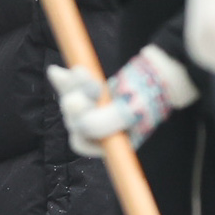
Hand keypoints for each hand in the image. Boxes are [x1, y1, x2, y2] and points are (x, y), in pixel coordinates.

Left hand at [49, 46, 199, 157]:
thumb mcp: (132, 112)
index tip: (88, 109)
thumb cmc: (148, 99)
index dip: (79, 127)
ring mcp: (91, 111)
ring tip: (81, 71)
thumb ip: (109, 121)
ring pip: (70, 102)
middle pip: (72, 120)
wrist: (158, 77)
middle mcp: (96, 131)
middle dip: (77, 101)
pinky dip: (64, 79)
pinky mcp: (87, 94)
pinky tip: (55, 71)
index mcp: (108, 143)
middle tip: (89, 83)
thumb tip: (82, 124)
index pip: (80, 142)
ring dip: (72, 87)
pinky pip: (70, 88)